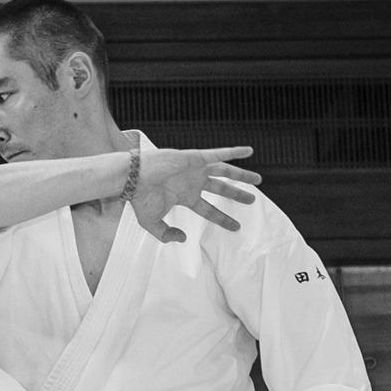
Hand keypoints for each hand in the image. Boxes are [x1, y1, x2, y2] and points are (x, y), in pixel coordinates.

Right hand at [130, 147, 261, 243]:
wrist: (133, 179)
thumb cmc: (139, 199)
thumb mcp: (153, 224)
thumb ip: (167, 235)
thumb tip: (183, 239)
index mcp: (184, 197)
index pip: (208, 210)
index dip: (223, 219)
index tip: (236, 227)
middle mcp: (192, 183)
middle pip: (220, 189)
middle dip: (237, 194)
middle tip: (251, 200)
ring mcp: (195, 170)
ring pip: (224, 172)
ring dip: (241, 176)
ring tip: (258, 180)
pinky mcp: (195, 158)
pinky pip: (218, 154)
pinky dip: (233, 152)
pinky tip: (249, 151)